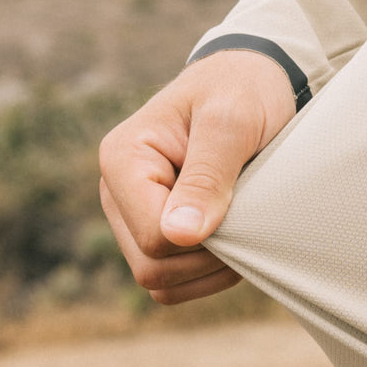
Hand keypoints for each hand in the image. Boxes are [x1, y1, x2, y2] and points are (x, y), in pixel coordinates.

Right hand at [99, 51, 297, 303]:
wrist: (250, 82)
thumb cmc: (242, 91)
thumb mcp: (233, 122)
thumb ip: (207, 176)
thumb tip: (176, 235)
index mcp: (122, 160)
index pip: (154, 238)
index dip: (205, 237)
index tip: (240, 200)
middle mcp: (116, 192)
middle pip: (152, 268)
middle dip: (208, 257)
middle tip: (247, 213)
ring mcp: (131, 216)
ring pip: (160, 283)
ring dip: (210, 270)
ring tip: (242, 223)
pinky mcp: (153, 232)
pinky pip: (171, 284)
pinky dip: (207, 275)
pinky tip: (235, 239)